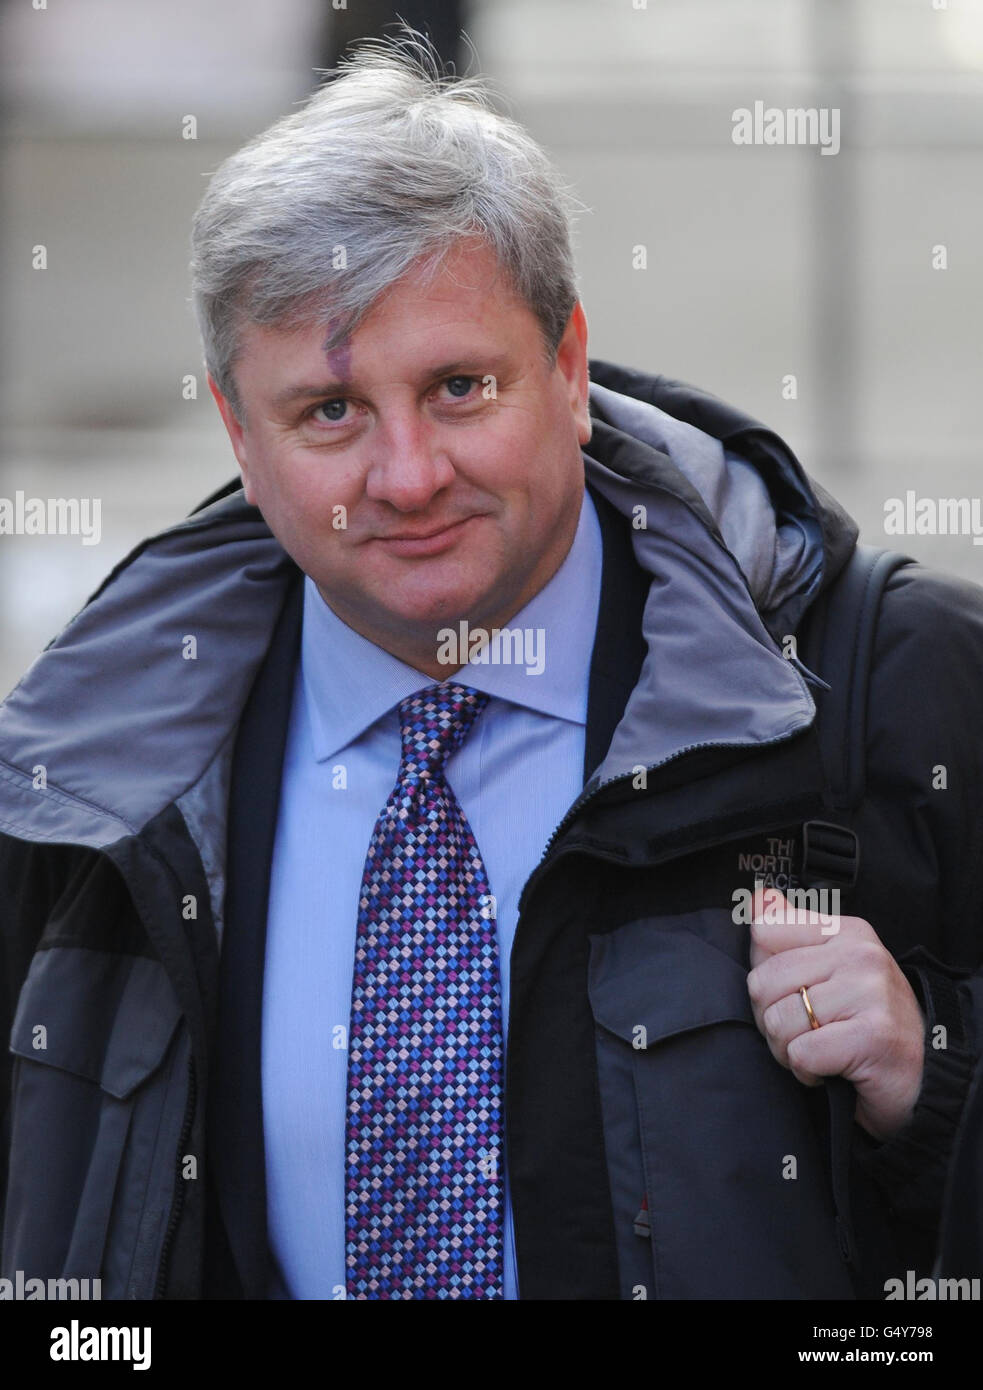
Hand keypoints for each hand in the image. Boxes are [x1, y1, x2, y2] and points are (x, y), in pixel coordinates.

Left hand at [746, 886, 925, 1140]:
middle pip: (762, 982)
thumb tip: (756, 898)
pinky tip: (831, 1068)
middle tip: (805, 1031)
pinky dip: (806, 1071)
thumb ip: (789, 930)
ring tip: (819, 1050)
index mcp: (846, 932)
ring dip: (787, 1049)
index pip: (764, 932)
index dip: (764, 974)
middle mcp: (861, 954)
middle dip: (771, 1019)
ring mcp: (869, 992)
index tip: (792, 994)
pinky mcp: (873, 1036)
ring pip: (778, 1021)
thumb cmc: (868, 1022)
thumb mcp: (830, 967)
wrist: (923, 1073)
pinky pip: (801, 1054)